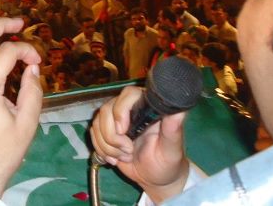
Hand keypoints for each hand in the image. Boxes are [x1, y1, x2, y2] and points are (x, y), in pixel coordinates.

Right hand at [90, 86, 189, 203]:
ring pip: (97, 123)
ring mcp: (115, 119)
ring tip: (125, 157)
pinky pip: (93, 135)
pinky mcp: (105, 131)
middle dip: (113, 137)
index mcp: (147, 106)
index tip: (123, 131)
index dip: (120, 111)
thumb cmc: (167, 161)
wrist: (155, 178)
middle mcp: (129, 108)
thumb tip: (179, 110)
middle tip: (129, 152)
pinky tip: (115, 159)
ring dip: (108, 146)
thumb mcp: (172, 148)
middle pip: (106, 110)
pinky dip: (101, 150)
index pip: (128, 94)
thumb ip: (173, 129)